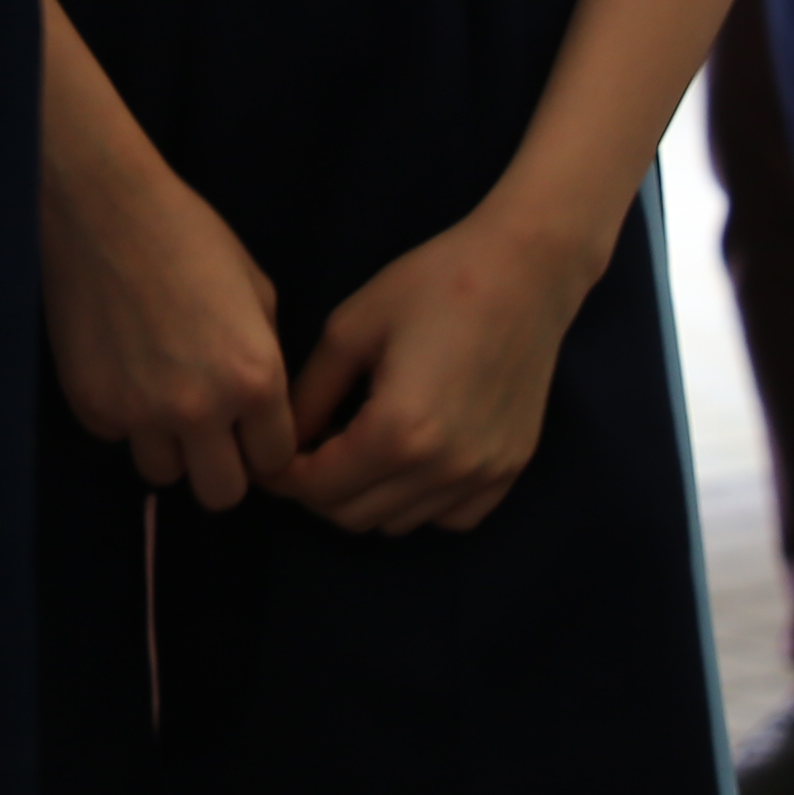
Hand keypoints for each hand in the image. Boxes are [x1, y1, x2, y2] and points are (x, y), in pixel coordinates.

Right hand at [43, 132, 291, 508]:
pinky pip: (117, 437)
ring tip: (162, 397)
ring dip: (170, 447)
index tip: (251, 430)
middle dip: (223, 467)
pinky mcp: (91, 406)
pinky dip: (123, 415)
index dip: (265, 446)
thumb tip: (260, 408)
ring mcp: (139, 413)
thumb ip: (267, 359)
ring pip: (164, 475)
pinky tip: (123, 368)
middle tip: (212, 431)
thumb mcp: (257, 292)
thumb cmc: (190, 235)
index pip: (275, 461)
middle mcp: (200, 409)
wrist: (103, 207)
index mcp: (254, 378)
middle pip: (222, 495)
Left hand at [279, 205, 596, 534]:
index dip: (283, 477)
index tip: (268, 456)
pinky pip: (451, 517)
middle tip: (308, 450)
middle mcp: (443, 469)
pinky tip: (409, 460)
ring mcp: (483, 475)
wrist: (525, 271)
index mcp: (398, 433)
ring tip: (356, 449)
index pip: (319, 489)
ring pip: (399, 523)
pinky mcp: (511, 469)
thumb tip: (285, 440)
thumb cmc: (433, 284)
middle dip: (318, 490)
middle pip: (354, 516)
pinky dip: (419, 503)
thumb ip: (311, 395)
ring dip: (366, 497)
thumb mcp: (350, 329)